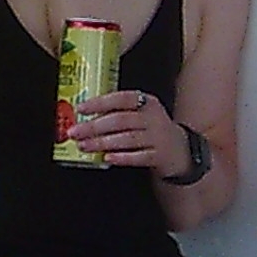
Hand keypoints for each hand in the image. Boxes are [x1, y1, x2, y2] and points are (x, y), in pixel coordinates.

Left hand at [71, 86, 187, 169]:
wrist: (182, 150)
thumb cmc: (152, 129)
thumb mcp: (141, 114)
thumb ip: (118, 112)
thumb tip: (84, 118)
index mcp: (147, 103)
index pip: (121, 98)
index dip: (100, 103)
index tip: (80, 109)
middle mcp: (153, 118)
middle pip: (120, 120)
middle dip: (94, 126)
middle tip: (75, 132)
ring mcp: (158, 137)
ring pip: (128, 139)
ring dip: (102, 143)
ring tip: (84, 145)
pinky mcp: (160, 156)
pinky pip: (139, 157)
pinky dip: (122, 157)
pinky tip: (107, 158)